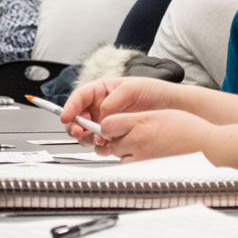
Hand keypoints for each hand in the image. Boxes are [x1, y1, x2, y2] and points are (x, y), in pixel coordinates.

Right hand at [60, 77, 176, 146]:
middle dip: (75, 127)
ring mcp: (106, 123)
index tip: (65, 117)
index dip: (69, 107)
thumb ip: (112, 100)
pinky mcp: (114, 137)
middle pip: (77, 119)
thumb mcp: (131, 88)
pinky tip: (108, 146)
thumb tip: (101, 115)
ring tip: (100, 139)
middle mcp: (100, 107)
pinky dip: (100, 148)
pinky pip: (100, 145)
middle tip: (79, 132)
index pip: (79, 98)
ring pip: (86, 134)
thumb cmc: (153, 91)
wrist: (171, 108)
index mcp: (101, 91)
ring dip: (88, 139)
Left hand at [98, 109, 216, 162]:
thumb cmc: (190, 130)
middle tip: (133, 137)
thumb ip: (136, 119)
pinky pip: (130, 170)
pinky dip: (134, 165)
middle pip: (111, 142)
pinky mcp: (147, 174)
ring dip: (125, 153)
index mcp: (141, 123)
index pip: (106, 125)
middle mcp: (138, 142)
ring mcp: (142, 160)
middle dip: (117, 140)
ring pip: (119, 158)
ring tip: (145, 148)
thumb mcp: (160, 114)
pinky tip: (149, 159)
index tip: (114, 126)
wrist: (208, 148)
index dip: (109, 125)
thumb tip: (116, 123)